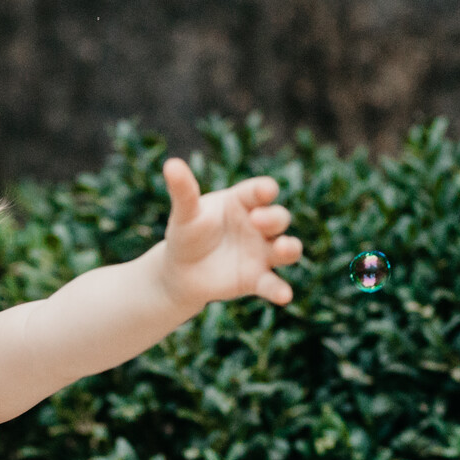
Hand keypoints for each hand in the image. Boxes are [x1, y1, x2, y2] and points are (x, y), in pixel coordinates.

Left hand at [153, 157, 303, 310]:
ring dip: (290, 249)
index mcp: (243, 202)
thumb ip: (183, 191)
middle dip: (273, 218)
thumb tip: (170, 164)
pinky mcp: (257, 279)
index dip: (264, 191)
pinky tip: (284, 296)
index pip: (259, 192)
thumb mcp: (185, 213)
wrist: (180, 271)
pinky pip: (273, 284)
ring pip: (286, 249)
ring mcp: (261, 253)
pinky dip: (280, 290)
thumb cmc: (187, 234)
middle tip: (258, 220)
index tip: (266, 191)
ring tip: (284, 249)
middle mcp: (259, 226)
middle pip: (278, 218)